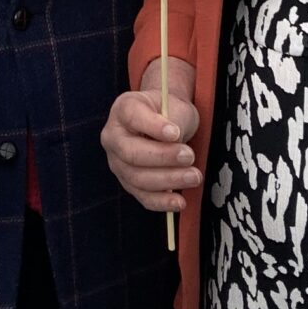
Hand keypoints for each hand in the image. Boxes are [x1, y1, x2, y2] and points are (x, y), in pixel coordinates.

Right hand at [102, 58, 199, 211]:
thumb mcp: (175, 107)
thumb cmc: (170, 113)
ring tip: (193, 177)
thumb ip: (174, 122)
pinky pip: (142, 196)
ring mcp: (118, 162)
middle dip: (163, 157)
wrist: (168, 123)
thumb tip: (176, 144)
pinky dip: (161, 201)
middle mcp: (114, 136)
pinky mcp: (128, 183)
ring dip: (168, 180)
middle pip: (131, 152)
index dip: (154, 127)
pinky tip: (179, 201)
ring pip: (137, 178)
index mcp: (123, 109)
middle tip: (189, 156)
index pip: (133, 117)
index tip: (175, 132)